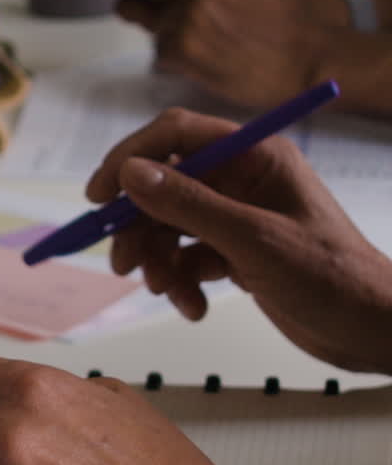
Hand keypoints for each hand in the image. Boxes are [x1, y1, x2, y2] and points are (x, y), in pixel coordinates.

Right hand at [86, 107, 391, 373]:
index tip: (99, 196)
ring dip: (159, 262)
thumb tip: (131, 173)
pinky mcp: (237, 252)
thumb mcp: (253, 240)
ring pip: (171, 226)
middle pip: (165, 185)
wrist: (369, 329)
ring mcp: (239, 216)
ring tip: (169, 294)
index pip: (176, 135)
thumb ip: (189, 205)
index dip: (131, 158)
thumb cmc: (330, 277)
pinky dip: (182, 283)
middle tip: (121, 264)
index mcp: (256, 155)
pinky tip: (194, 307)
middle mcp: (244, 179)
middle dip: (140, 226)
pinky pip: (188, 257)